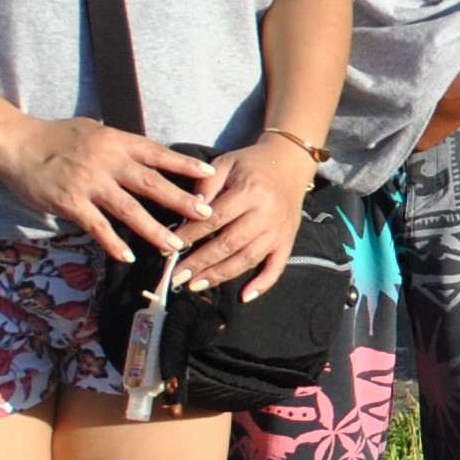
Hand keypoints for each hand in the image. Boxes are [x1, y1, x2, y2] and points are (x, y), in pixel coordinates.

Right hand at [0, 118, 214, 262]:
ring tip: (174, 245)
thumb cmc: (57, 136)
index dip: (184, 166)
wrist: (16, 144)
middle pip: (151, 184)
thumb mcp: (95, 131)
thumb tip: (148, 155)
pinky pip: (97, 226)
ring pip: (128, 209)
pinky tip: (127, 256)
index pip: (157, 154)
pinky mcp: (70, 203)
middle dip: (181, 201)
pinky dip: (112, 242)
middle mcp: (107, 162)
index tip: (210, 175)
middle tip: (205, 216)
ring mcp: (89, 184)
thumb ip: (120, 145)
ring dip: (153, 229)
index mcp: (116, 142)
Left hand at [175, 132, 317, 298]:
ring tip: (196, 285)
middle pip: (229, 243)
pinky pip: (277, 266)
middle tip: (176, 275)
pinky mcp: (288, 240)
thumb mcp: (225, 163)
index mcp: (250, 191)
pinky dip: (263, 284)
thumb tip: (189, 213)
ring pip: (248, 258)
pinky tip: (245, 297)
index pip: (215, 219)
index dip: (190, 236)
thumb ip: (205, 185)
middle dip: (200, 262)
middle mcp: (267, 213)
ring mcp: (279, 230)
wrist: (290, 161)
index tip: (169, 248)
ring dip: (221, 275)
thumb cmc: (251, 163)